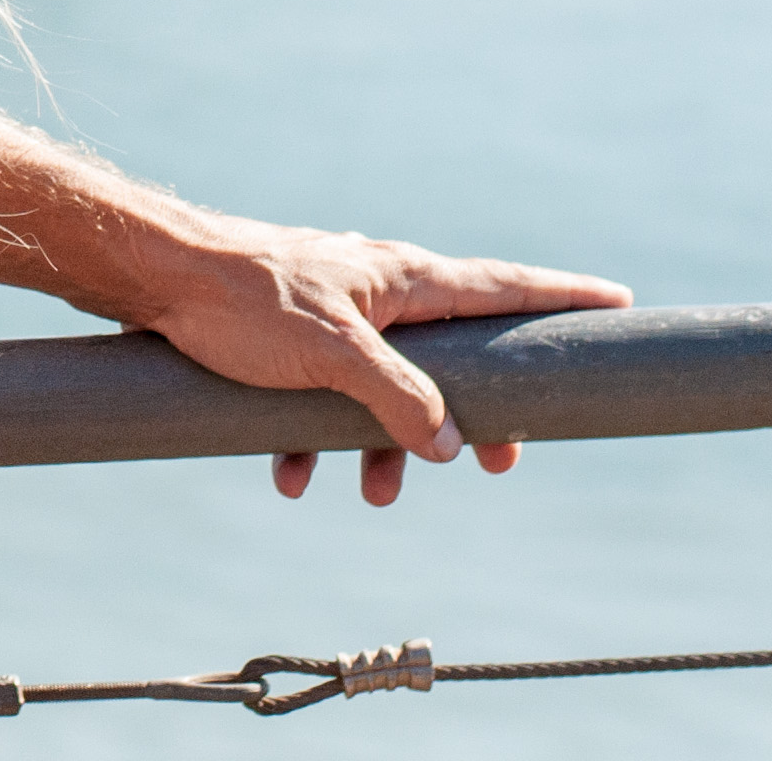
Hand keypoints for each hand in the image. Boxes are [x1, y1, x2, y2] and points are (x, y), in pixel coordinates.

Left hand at [126, 212, 627, 506]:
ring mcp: (336, 314)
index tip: (619, 302)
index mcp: (402, 279)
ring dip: (382, 444)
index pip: (501, 286)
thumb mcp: (332, 354)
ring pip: (385, 389)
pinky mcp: (291, 339)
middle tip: (500, 461)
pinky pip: (324, 398)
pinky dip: (315, 437)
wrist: (152, 279)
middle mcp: (378, 290)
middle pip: (453, 356)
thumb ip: (398, 398)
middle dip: (472, 416)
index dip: (561, 296)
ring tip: (374, 493)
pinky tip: (291, 475)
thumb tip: (450, 443)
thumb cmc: (242, 301)